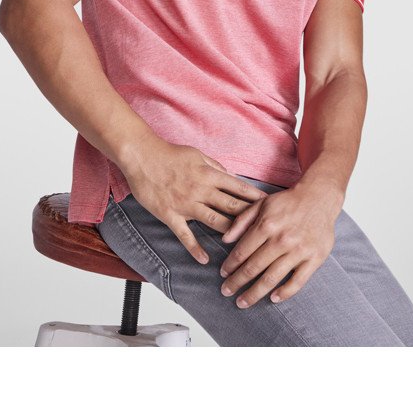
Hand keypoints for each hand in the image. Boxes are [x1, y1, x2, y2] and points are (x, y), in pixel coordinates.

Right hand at [122, 139, 268, 265]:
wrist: (142, 156)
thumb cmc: (170, 153)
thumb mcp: (198, 155)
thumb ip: (216, 168)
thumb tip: (233, 178)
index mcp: (209, 174)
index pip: (238, 187)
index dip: (255, 197)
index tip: (270, 206)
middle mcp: (201, 190)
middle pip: (231, 206)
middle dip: (250, 217)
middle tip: (265, 229)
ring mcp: (186, 204)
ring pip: (214, 221)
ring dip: (230, 233)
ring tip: (245, 246)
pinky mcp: (170, 215)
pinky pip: (185, 234)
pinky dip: (195, 248)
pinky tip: (205, 259)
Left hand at [216, 185, 338, 307]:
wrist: (319, 197)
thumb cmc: (288, 202)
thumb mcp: (261, 203)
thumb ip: (242, 221)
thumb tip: (225, 239)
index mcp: (266, 225)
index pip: (242, 252)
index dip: (230, 265)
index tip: (223, 274)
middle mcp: (281, 240)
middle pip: (253, 268)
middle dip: (237, 282)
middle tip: (226, 292)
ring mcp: (299, 251)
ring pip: (272, 278)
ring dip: (254, 293)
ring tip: (242, 302)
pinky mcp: (314, 258)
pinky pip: (298, 282)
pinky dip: (285, 292)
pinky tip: (273, 298)